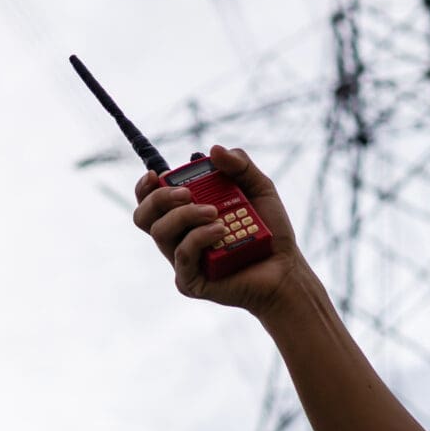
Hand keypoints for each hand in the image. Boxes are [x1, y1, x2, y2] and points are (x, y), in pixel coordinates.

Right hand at [131, 146, 305, 314]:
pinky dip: (199, 237)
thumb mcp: (259, 187)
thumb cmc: (269, 228)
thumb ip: (239, 165)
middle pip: (143, 216)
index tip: (156, 175)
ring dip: (185, 215)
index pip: (149, 201)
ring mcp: (182, 260)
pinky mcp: (191, 281)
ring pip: (160, 233)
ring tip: (215, 212)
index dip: (144, 187)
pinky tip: (221, 231)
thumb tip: (214, 149)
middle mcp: (178, 237)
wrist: (286, 266)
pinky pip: (182, 254)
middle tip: (187, 193)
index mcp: (185, 214)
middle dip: (159, 198)